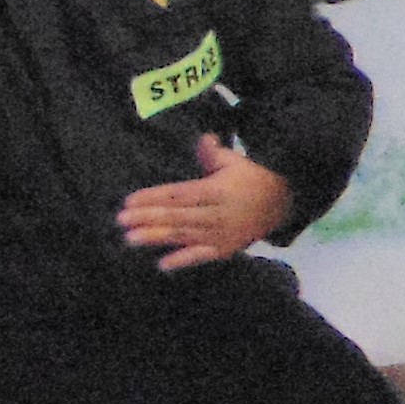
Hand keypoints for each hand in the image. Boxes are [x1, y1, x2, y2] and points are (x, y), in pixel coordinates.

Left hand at [117, 131, 295, 272]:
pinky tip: (162, 265)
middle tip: (121, 221)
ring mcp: (221, 234)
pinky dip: (183, 261)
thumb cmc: (253, 177)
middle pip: (177, 217)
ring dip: (156, 238)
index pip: (179, 195)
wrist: (284, 202)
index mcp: (217, 191)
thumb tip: (204, 138)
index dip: (153, 198)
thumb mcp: (235, 161)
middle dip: (147, 218)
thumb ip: (214, 153)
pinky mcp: (226, 249)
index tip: (129, 201)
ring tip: (131, 239)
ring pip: (184, 236)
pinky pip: (202, 257)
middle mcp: (217, 214)